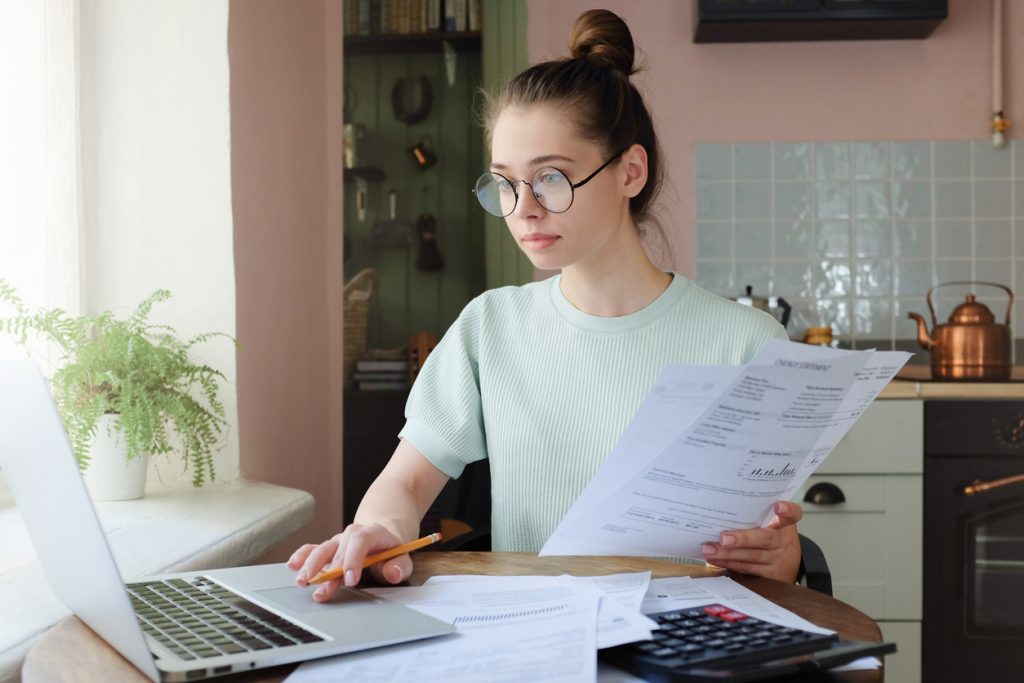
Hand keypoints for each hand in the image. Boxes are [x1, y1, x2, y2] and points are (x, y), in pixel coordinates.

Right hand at [287, 523, 413, 601]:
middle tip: (320, 588)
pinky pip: (312, 549)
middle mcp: (350, 535)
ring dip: (310, 565)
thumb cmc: (390, 553)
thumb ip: (399, 567)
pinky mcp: (327, 550)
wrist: (381, 540)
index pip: (360, 541)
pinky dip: (301, 556)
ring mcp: (337, 542)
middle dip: (328, 570)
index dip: (354, 560)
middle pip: (337, 548)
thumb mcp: (402, 559)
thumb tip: (392, 572)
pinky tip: (292, 565)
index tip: (350, 580)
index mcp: (371, 533)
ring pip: (321, 549)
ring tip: (302, 581)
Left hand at [701, 501, 802, 582]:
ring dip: (728, 554)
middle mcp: (785, 542)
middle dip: (742, 539)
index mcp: (785, 524)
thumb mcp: (772, 523)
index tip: (779, 506)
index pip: (793, 514)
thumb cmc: (772, 536)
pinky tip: (715, 559)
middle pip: (766, 539)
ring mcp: (779, 560)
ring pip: (752, 557)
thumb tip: (721, 506)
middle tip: (723, 538)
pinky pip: (747, 569)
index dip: (787, 511)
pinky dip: (729, 563)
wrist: (788, 563)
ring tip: (709, 549)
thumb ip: (756, 515)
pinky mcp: (771, 576)